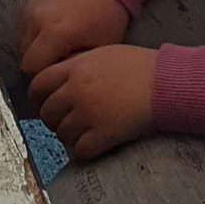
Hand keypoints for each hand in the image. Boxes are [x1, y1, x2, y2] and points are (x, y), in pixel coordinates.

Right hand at [21, 0, 131, 85]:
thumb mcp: (99, 47)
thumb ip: (74, 66)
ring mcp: (31, 8)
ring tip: (56, 48)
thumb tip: (58, 77)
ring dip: (35, 49)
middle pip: (23, 57)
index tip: (53, 79)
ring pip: (21, 42)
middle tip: (56, 66)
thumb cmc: (106, 15)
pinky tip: (53, 32)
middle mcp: (37, 19)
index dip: (41, 78)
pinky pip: (25, 26)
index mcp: (56, 33)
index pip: (32, 69)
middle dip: (37, 65)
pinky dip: (35, 33)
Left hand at [32, 45, 155, 160]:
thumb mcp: (103, 53)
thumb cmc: (141, 66)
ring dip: (69, 136)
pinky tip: (95, 144)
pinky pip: (80, 150)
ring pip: (61, 133)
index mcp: (75, 67)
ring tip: (83, 133)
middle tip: (65, 123)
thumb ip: (78, 65)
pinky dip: (84, 150)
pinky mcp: (104, 134)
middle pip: (47, 112)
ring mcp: (89, 113)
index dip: (36, 99)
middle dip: (53, 120)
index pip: (38, 85)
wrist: (167, 83)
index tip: (41, 106)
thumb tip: (61, 80)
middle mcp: (77, 90)